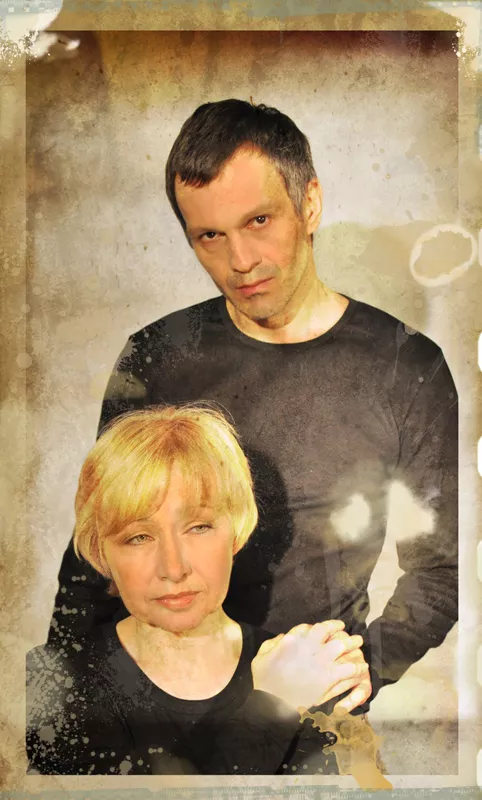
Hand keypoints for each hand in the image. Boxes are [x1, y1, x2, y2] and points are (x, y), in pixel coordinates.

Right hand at [251, 620, 368, 711]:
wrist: (273, 703)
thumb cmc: (264, 682)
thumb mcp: (260, 657)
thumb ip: (272, 644)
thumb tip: (283, 637)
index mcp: (292, 640)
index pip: (310, 627)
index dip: (322, 626)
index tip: (328, 627)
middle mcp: (308, 647)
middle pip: (328, 631)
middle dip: (338, 629)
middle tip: (346, 630)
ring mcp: (320, 661)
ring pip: (341, 646)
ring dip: (351, 643)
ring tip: (358, 643)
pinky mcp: (328, 678)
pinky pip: (347, 668)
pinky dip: (355, 666)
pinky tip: (360, 666)